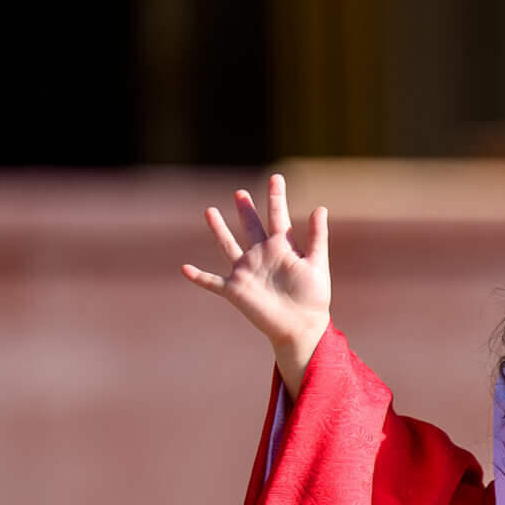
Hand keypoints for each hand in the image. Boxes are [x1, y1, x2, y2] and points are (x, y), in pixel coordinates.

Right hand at [180, 173, 330, 395]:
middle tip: (240, 193)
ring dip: (219, 230)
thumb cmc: (314, 297)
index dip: (276, 197)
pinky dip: (198, 276)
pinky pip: (212, 282)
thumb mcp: (317, 264)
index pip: (278, 216)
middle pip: (251, 227)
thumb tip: (320, 207)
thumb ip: (318, 237)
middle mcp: (262, 255)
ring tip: (209, 211)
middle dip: (246, 210)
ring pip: (228, 246)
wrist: (302, 326)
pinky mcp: (236, 290)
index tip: (276, 177)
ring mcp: (247, 271)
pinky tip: (184, 268)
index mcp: (283, 247)